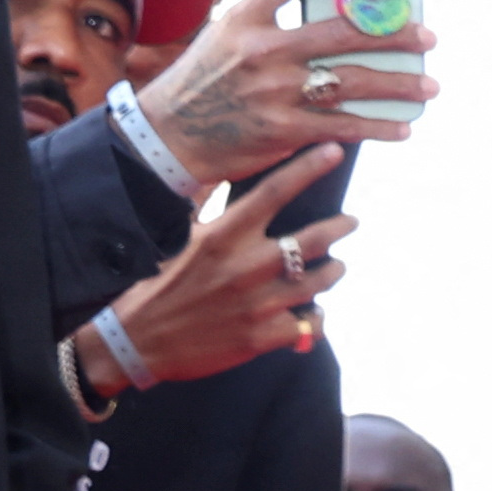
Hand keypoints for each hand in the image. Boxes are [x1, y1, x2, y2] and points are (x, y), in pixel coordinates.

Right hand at [109, 152, 350, 388]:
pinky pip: (310, 324)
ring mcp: (259, 303)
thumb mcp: (180, 237)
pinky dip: (315, 318)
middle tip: (350, 221)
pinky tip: (311, 313)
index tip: (334, 151)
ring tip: (335, 266)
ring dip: (333, 271)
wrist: (141, 339)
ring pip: (320, 281)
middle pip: (313, 239)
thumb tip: (215, 168)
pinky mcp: (265, 336)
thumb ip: (205, 205)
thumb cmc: (159, 283)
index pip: (274, 192)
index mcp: (224, 235)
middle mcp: (246, 266)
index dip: (309, 168)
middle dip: (340, 227)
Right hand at [133, 0, 437, 181]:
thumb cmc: (208, 81)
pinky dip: (380, 128)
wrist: (172, 133)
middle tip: (426, 35)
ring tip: (429, 84)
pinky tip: (402, 126)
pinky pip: (345, 126)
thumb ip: (271, 21)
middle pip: (343, 31)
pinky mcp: (285, 129)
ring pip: (354, 82)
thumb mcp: (227, 36)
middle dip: (393, 32)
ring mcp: (275, 90)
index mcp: (246, 17)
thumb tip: (334, 12)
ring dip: (400, 84)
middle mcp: (262, 49)